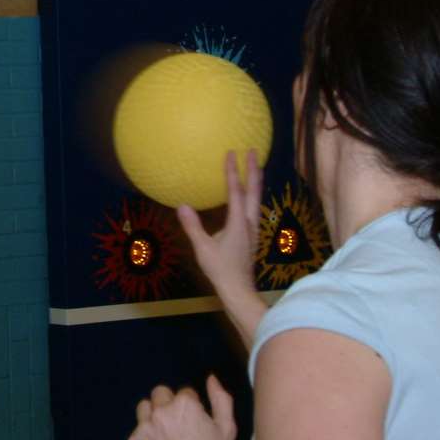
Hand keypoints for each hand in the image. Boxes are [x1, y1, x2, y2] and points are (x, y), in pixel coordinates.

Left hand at [126, 375, 237, 439]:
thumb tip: (210, 378)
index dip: (192, 406)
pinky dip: (146, 437)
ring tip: (164, 435)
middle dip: (168, 404)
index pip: (184, 392)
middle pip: (159, 394)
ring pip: (144, 408)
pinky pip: (137, 431)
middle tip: (177, 425)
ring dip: (152, 415)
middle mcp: (161, 410)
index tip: (195, 423)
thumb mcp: (227, 427)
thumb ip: (221, 398)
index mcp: (185, 403)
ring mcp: (144, 426)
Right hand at [178, 149, 262, 298]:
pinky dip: (253, 195)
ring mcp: (253, 229)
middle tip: (253, 150)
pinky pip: (255, 208)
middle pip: (254, 191)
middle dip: (254, 170)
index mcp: (239, 223)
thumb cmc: (221, 270)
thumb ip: (193, 227)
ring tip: (254, 167)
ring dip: (256, 181)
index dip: (233, 171)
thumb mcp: (202, 248)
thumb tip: (181, 206)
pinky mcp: (252, 235)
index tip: (231, 153)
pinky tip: (249, 196)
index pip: (236, 192)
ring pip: (257, 199)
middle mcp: (250, 223)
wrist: (238, 289)